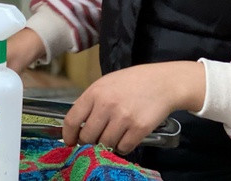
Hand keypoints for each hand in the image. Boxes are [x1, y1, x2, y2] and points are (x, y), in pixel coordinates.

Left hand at [62, 61, 204, 154]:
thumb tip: (77, 124)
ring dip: (108, 143)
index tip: (70, 141)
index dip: (68, 135)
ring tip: (114, 133)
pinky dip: (123, 146)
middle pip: (87, 137)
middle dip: (89, 141)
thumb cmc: (133, 82)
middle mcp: (107, 105)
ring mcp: (123, 118)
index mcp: (95, 92)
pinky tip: (126, 136)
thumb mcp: (106, 84)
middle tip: (95, 138)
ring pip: (105, 144)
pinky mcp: (139, 129)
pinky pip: (123, 148)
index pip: (72, 120)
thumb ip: (91, 101)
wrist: (162, 82)